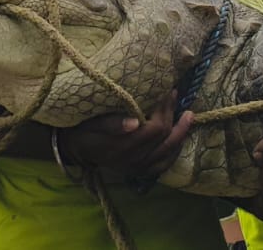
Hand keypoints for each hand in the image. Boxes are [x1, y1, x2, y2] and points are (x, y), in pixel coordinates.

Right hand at [64, 91, 192, 178]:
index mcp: (121, 147)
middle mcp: (132, 161)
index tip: (167, 90)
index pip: (154, 129)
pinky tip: (180, 138)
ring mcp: (136, 168)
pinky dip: (174, 151)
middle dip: (173, 115)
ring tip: (188, 116)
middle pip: (163, 139)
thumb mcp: (91, 122)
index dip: (164, 109)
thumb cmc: (82, 127)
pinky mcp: (139, 171)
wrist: (74, 147)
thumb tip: (135, 122)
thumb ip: (111, 123)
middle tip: (174, 95)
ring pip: (167, 153)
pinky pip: (163, 165)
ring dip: (180, 133)